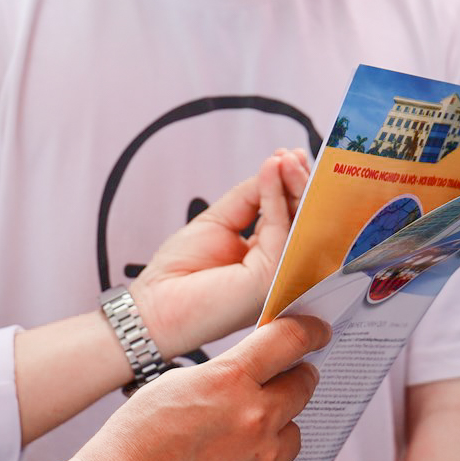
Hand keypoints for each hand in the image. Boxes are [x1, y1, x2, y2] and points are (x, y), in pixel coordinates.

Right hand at [72, 313, 328, 460]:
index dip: (308, 331)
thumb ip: (224, 374)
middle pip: (303, 385)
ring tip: (232, 441)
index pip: (290, 340)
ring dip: (274, 429)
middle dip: (293, 379)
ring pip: (292, 432)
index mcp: (230, 381)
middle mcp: (257, 420)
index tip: (316, 331)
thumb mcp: (174, 385)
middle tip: (279, 382)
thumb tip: (258, 369)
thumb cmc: (134, 443)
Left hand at [131, 148, 309, 358]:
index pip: (291, 219)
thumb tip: (276, 166)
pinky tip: (271, 174)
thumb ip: (251, 196)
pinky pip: (282, 230)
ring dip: (296, 186)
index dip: (293, 188)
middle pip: (303, 222)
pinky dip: (277, 198)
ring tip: (285, 159)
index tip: (290, 159)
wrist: (155, 304)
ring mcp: (280, 276)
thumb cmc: (180, 271)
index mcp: (268, 257)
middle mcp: (279, 268)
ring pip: (302, 226)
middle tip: (293, 156)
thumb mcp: (219, 219)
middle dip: (302, 184)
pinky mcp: (272, 279)